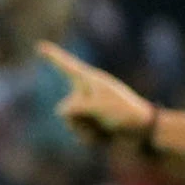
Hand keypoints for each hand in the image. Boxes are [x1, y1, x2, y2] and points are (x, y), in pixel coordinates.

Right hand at [37, 41, 157, 149]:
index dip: (53, 57)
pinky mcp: (93, 124)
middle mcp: (88, 93)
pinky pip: (79, 134)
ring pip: (70, 123)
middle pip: (66, 108)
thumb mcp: (97, 107)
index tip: (40, 46)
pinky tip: (107, 136)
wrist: (145, 133)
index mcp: (91, 81)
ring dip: (86, 130)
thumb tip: (61, 112)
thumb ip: (74, 108)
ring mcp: (90, 110)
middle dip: (80, 119)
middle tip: (104, 117)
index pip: (67, 66)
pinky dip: (91, 139)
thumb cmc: (125, 113)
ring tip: (106, 127)